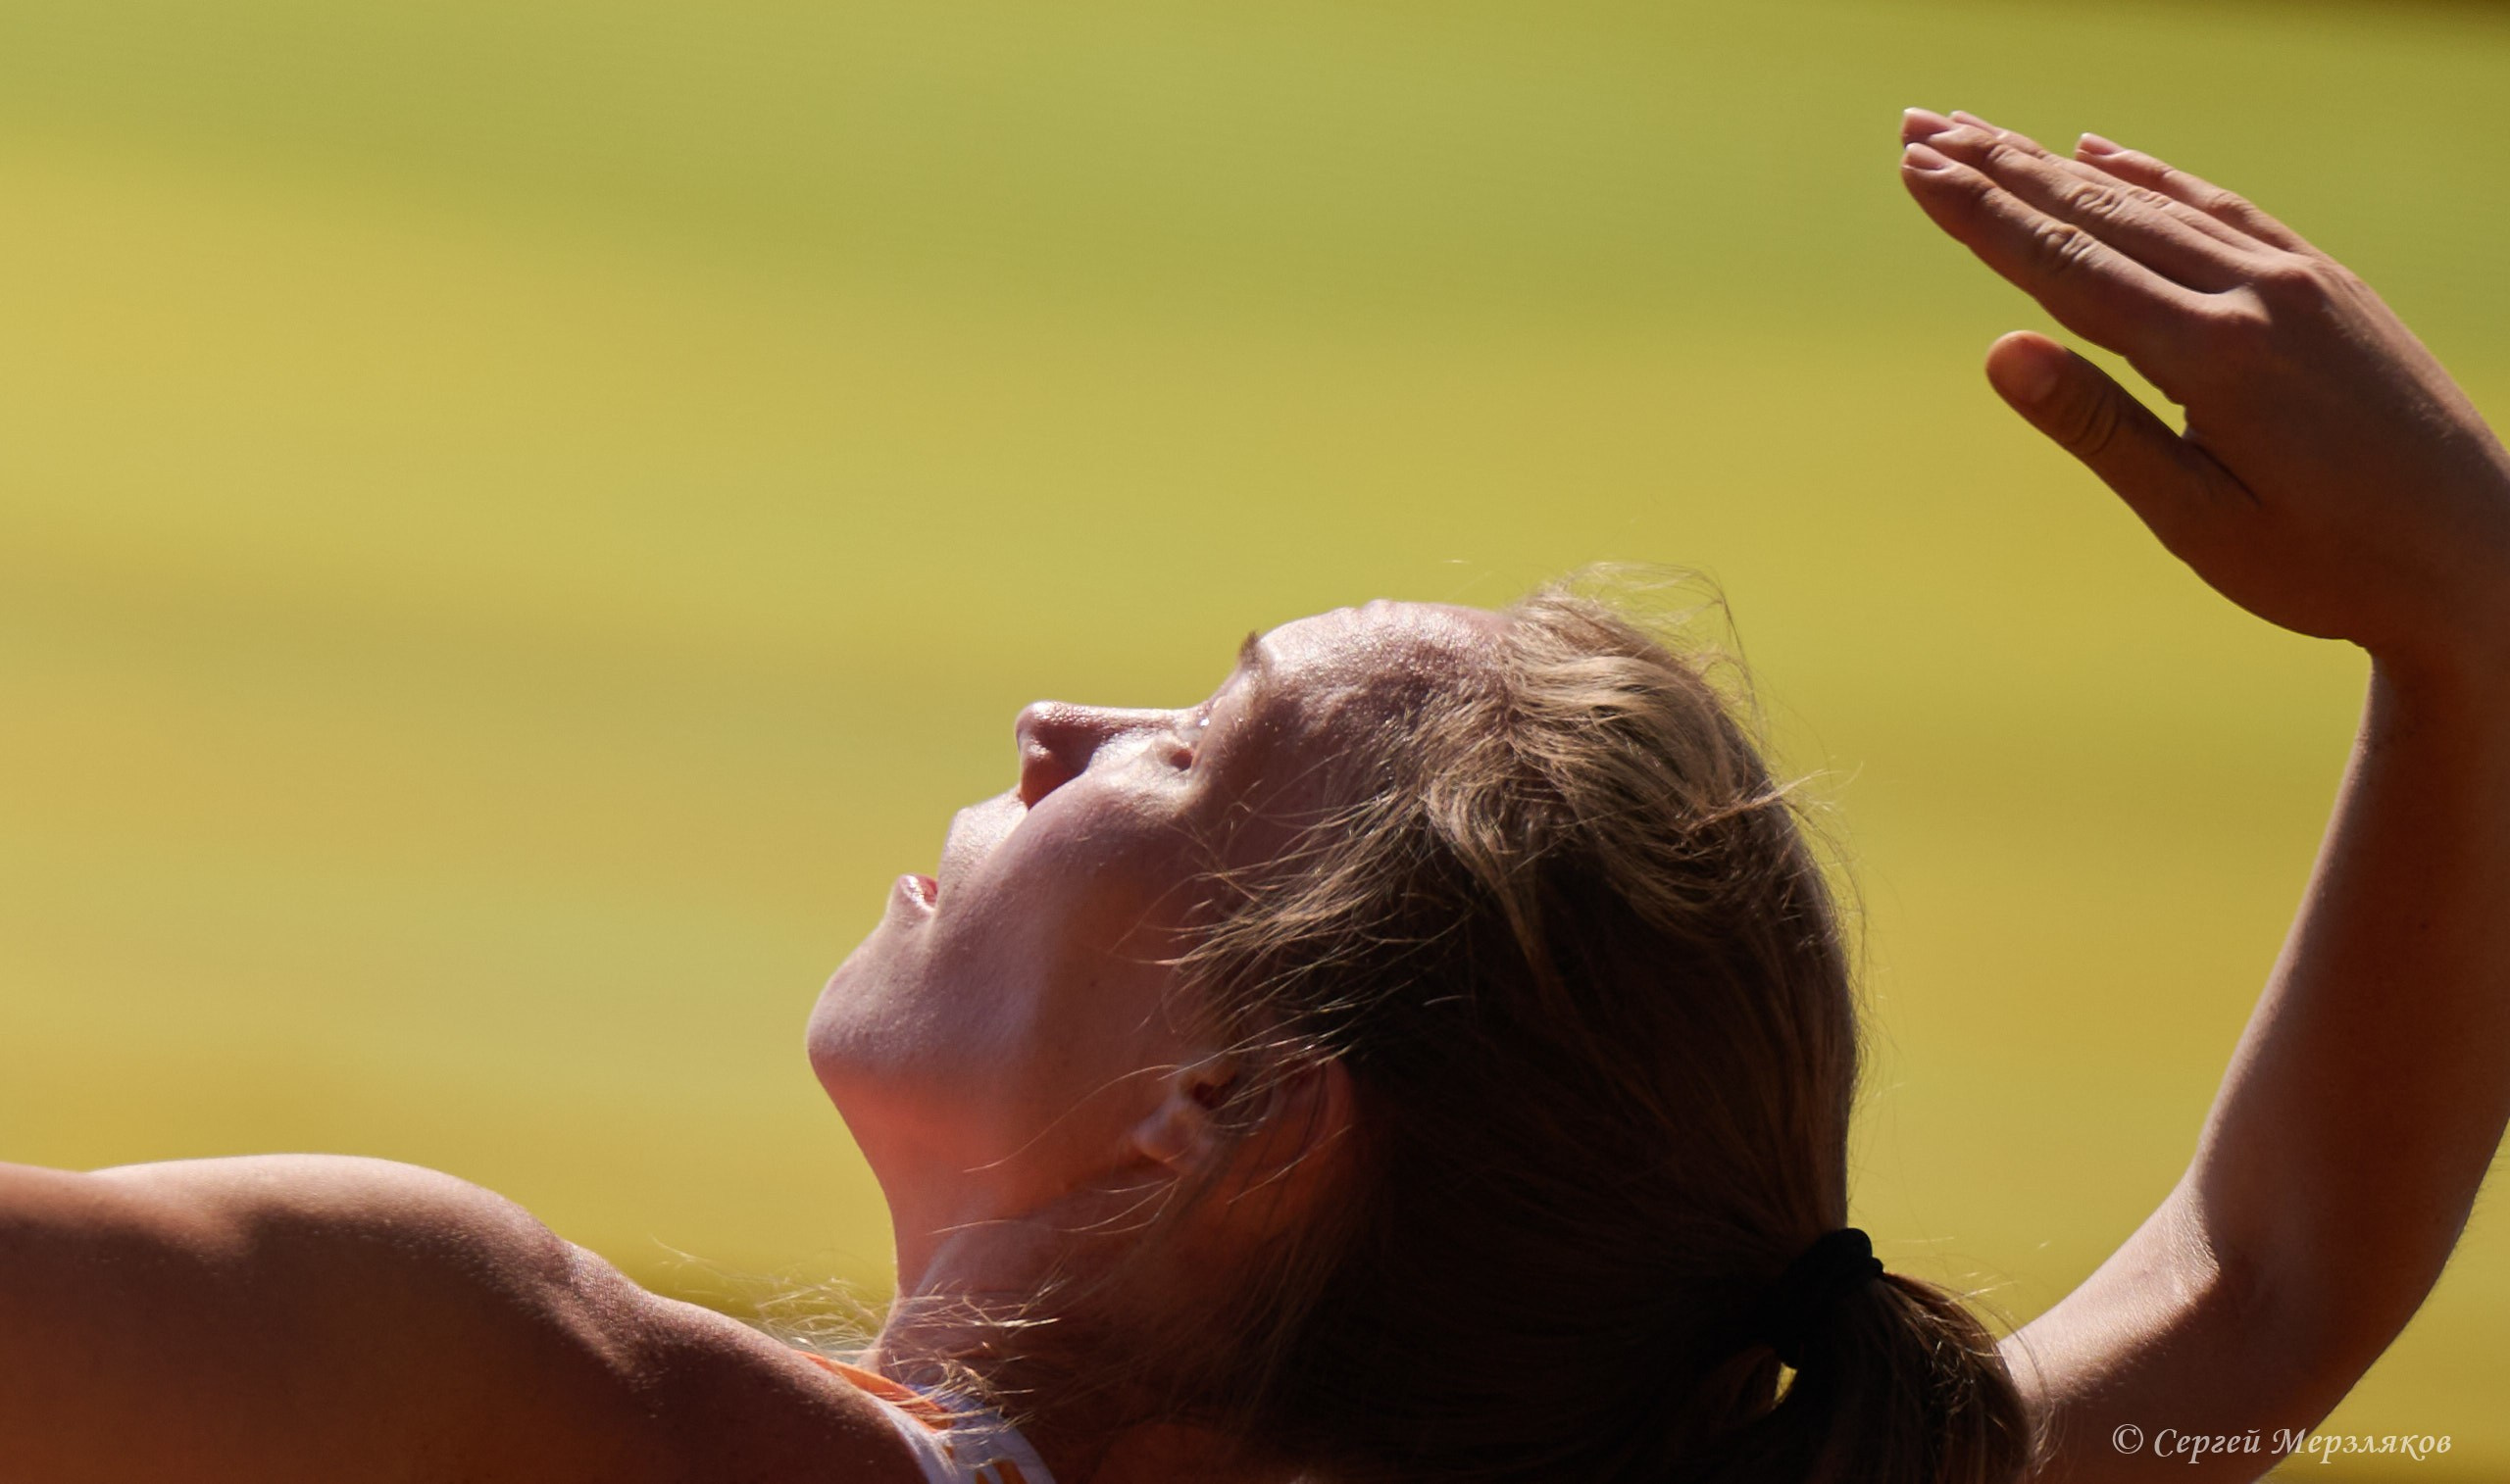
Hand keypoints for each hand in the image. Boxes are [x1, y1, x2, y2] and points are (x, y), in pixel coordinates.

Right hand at [1898, 108, 2509, 685]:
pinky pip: (2222, 207)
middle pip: (2100, 212)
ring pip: (2155, 200)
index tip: (1915, 170)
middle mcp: (2257, 292)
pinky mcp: (2328, 285)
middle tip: (1919, 126)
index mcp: (2215, 355)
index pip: (2067, 267)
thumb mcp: (2196, 519)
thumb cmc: (2330, 566)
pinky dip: (2153, 177)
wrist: (2486, 559)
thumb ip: (2097, 427)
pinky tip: (2104, 153)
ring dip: (2058, 164)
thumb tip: (1999, 350)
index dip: (1983, 218)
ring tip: (1986, 135)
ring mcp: (2300, 279)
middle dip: (2000, 167)